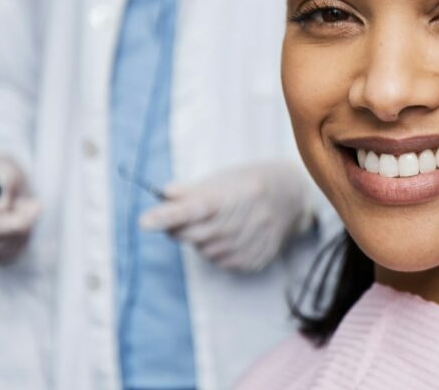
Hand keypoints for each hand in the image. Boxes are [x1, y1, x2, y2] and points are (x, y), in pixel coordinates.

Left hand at [139, 161, 314, 271]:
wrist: (293, 198)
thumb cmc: (251, 183)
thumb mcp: (224, 177)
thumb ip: (192, 189)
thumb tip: (164, 196)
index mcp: (238, 194)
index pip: (197, 208)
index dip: (170, 215)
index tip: (145, 221)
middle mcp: (248, 221)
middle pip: (194, 234)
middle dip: (178, 226)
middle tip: (180, 215)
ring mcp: (253, 244)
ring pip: (204, 250)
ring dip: (198, 238)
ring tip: (216, 221)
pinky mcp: (254, 261)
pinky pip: (219, 261)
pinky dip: (214, 249)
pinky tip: (228, 235)